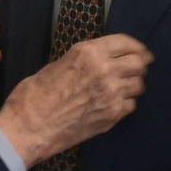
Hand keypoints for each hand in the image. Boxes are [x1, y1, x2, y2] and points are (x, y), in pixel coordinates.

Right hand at [0, 34, 150, 167]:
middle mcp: (105, 70)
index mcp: (88, 52)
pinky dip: (126, 103)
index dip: (137, 47)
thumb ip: (82, 61)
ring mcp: (112, 94)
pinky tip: (114, 104)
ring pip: (139, 85)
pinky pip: (131, 105)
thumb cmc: (33, 95)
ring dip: (133, 85)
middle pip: (139, 63)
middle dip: (139, 65)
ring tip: (123, 88)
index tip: (140, 51)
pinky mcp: (113, 115)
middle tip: (135, 69)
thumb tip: (97, 62)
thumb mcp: (57, 65)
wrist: (29, 128)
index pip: (126, 42)